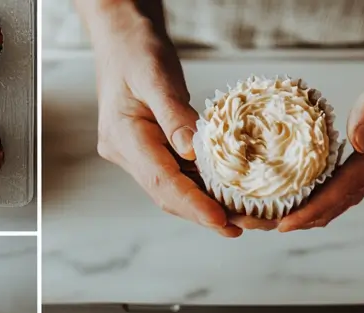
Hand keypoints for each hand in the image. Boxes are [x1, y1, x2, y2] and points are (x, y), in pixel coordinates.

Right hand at [83, 1, 240, 236]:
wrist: (120, 35)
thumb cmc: (134, 47)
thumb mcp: (155, 75)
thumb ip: (174, 115)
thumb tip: (193, 152)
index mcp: (122, 138)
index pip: (161, 181)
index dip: (192, 205)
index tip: (220, 220)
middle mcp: (127, 155)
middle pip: (168, 195)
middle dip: (204, 214)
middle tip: (241, 227)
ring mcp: (138, 157)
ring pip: (175, 192)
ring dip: (207, 207)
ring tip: (243, 219)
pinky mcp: (152, 153)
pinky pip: (179, 178)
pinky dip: (204, 190)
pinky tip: (229, 198)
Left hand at [279, 1, 363, 231]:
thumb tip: (357, 141)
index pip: (352, 185)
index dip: (317, 206)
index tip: (287, 224)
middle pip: (348, 198)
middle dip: (309, 216)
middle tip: (271, 227)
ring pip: (350, 192)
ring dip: (317, 208)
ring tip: (280, 218)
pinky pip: (353, 177)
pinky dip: (330, 189)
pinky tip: (308, 192)